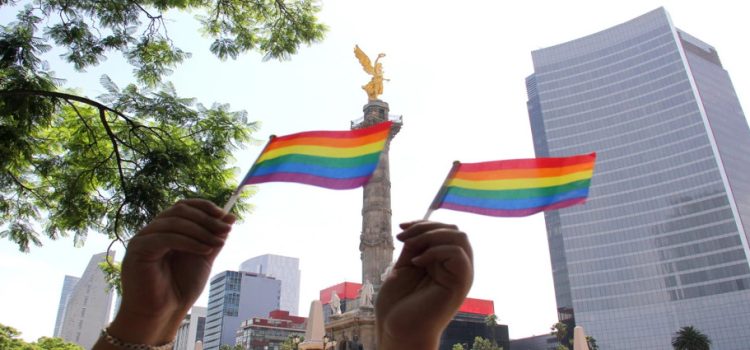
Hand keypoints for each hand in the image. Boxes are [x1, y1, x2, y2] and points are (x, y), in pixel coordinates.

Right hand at [103, 199, 234, 346]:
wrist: (163, 313)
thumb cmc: (180, 287)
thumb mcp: (203, 256)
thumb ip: (213, 237)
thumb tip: (230, 217)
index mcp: (167, 230)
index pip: (184, 207)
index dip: (205, 207)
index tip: (226, 215)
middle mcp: (153, 231)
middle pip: (180, 211)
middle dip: (207, 219)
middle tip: (226, 229)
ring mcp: (144, 238)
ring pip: (174, 222)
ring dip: (201, 231)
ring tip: (218, 243)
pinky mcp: (138, 249)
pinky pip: (166, 237)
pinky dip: (189, 242)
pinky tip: (205, 251)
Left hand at [376, 221, 472, 349]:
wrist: (397, 330)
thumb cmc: (398, 304)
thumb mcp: (405, 266)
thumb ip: (416, 246)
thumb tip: (420, 227)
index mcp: (444, 263)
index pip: (445, 230)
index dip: (424, 223)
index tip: (401, 227)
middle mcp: (456, 268)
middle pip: (455, 230)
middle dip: (427, 227)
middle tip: (403, 238)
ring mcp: (460, 276)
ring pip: (460, 237)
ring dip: (432, 235)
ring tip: (409, 247)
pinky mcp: (459, 285)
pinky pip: (457, 254)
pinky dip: (436, 250)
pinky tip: (417, 261)